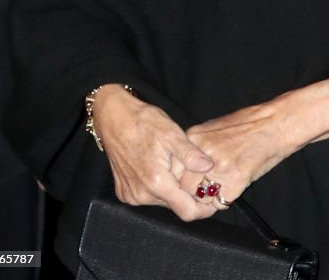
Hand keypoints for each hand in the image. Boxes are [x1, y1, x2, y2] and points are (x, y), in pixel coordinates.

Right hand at [91, 85, 217, 220]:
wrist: (114, 118)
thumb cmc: (143, 122)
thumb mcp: (171, 133)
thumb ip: (190, 154)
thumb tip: (209, 167)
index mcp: (157, 182)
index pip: (186, 211)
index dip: (204, 209)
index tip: (214, 200)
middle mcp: (142, 195)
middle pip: (175, 206)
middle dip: (188, 195)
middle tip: (196, 175)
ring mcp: (131, 195)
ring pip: (162, 202)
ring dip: (172, 189)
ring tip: (175, 166)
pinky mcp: (124, 193)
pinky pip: (148, 197)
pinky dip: (158, 187)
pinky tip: (159, 167)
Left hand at [185, 80, 328, 210]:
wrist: (275, 124)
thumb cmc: (248, 124)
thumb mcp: (215, 127)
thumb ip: (197, 146)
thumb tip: (184, 165)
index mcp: (195, 137)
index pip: (173, 168)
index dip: (179, 180)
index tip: (184, 186)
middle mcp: (203, 152)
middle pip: (183, 185)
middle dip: (191, 194)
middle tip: (201, 195)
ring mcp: (219, 167)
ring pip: (200, 197)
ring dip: (207, 200)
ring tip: (217, 193)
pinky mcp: (235, 180)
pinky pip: (221, 202)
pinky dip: (224, 201)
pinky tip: (232, 190)